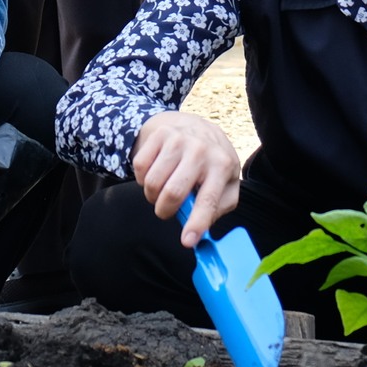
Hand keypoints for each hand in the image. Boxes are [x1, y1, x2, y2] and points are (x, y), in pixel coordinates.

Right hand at [131, 112, 241, 247]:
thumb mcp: (227, 182)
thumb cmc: (211, 161)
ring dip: (152, 195)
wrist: (194, 124)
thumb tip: (202, 231)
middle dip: (164, 211)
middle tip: (166, 211)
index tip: (187, 242)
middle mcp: (201, 150)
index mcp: (222, 165)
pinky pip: (139, 168)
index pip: (208, 200)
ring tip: (161, 190)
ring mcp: (178, 140)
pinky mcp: (159, 135)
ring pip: (152, 183)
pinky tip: (155, 173)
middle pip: (173, 193)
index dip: (196, 224)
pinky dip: (142, 179)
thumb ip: (217, 207)